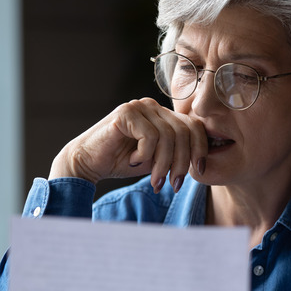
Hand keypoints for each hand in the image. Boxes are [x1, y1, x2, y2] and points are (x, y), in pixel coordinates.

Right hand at [48, 98, 206, 191]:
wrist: (87, 163)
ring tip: (154, 180)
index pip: (194, 126)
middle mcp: (153, 106)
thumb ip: (177, 155)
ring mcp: (139, 107)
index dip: (200, 149)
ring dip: (163, 164)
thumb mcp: (158, 160)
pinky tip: (133, 161)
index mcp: (163, 114)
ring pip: (168, 136)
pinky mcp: (125, 113)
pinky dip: (145, 155)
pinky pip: (149, 136)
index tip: (199, 171)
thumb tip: (203, 163)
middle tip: (172, 184)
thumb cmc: (122, 162)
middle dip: (181, 162)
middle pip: (184, 132)